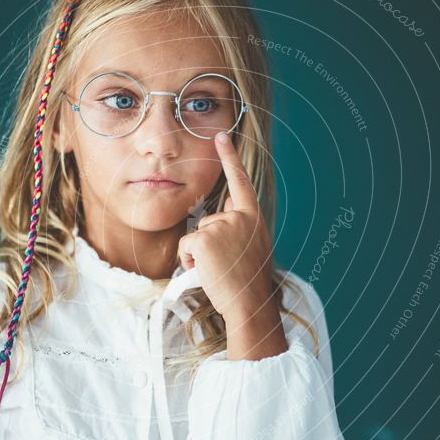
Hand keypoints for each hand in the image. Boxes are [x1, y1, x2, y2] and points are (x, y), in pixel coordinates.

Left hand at [178, 131, 277, 323]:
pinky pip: (186, 246)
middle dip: (208, 243)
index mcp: (253, 217)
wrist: (250, 303)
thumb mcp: (252, 245)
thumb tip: (227, 202)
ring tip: (218, 270)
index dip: (230, 158)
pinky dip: (189, 261)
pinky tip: (205, 271)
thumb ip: (240, 223)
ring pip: (196, 234)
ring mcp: (223, 226)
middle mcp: (240, 217)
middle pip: (208, 220)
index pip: (240, 181)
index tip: (222, 136)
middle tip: (225, 265)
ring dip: (199, 254)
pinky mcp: (205, 238)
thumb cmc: (249, 281)